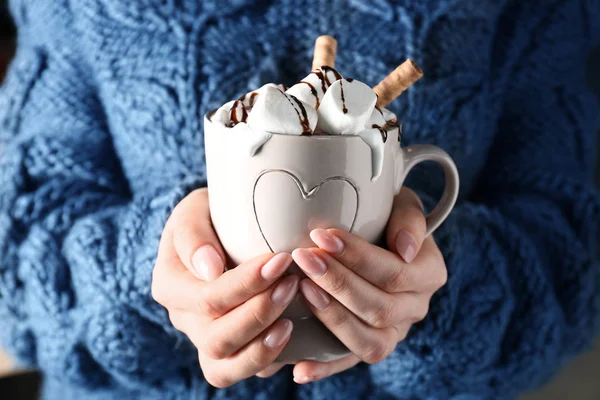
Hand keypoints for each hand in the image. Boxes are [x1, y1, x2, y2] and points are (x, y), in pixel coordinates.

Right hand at [151, 188, 298, 387]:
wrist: (224, 228)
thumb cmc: (212, 214)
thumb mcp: (195, 210)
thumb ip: (192, 234)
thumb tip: (209, 270)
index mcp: (170, 283)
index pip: (207, 297)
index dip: (247, 284)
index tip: (281, 259)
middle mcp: (182, 317)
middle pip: (216, 338)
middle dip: (259, 313)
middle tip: (292, 283)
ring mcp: (203, 339)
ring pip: (223, 366)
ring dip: (262, 347)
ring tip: (291, 321)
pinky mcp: (226, 352)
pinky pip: (238, 372)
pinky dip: (263, 362)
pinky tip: (289, 338)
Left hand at [283, 187, 446, 382]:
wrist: (380, 237)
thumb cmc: (387, 217)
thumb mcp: (403, 205)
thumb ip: (409, 219)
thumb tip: (405, 249)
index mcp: (429, 273)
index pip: (395, 272)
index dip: (358, 257)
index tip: (323, 236)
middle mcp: (416, 308)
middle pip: (379, 307)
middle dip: (337, 282)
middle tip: (303, 258)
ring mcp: (395, 332)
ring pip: (368, 340)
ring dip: (332, 317)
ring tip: (301, 290)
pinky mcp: (370, 347)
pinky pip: (350, 363)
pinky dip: (326, 368)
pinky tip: (300, 368)